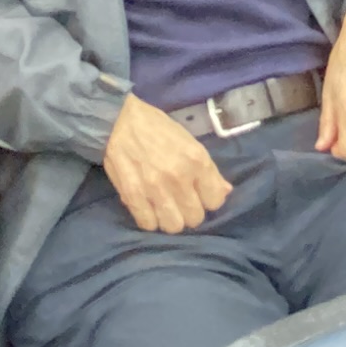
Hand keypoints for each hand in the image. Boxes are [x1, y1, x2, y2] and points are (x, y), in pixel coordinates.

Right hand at [102, 98, 233, 231]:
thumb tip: (225, 191)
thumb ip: (209, 170)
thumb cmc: (158, 129)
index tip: (200, 194)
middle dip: (190, 212)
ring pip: (173, 226)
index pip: (215, 201)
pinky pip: (148, 224)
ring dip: (170, 219)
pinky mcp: (132, 195)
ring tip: (165, 208)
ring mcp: (155, 187)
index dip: (208, 200)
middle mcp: (179, 176)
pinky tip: (149, 209)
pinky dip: (149, 220)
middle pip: (195, 218)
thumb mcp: (190, 142)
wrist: (119, 120)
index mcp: (197, 160)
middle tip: (181, 202)